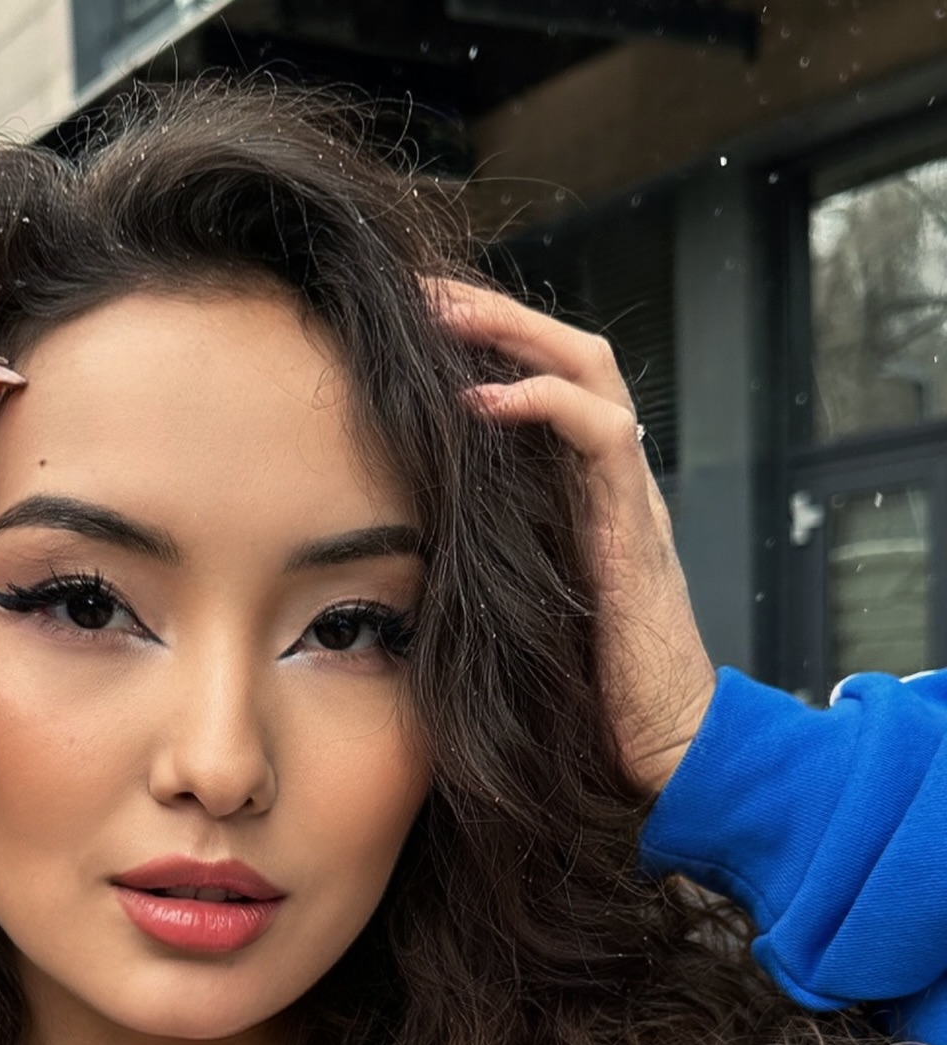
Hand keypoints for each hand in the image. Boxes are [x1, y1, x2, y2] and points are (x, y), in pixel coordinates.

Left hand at [429, 281, 715, 796]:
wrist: (663, 745)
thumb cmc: (580, 692)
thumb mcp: (508, 609)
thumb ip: (473, 563)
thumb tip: (387, 552)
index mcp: (578, 491)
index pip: (538, 381)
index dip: (481, 344)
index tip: (406, 326)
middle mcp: (609, 479)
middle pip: (562, 351)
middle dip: (490, 312)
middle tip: (415, 292)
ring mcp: (628, 496)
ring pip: (587, 369)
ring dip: (513, 332)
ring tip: (442, 317)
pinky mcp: (634, 529)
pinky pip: (600, 435)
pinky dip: (541, 404)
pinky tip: (480, 399)